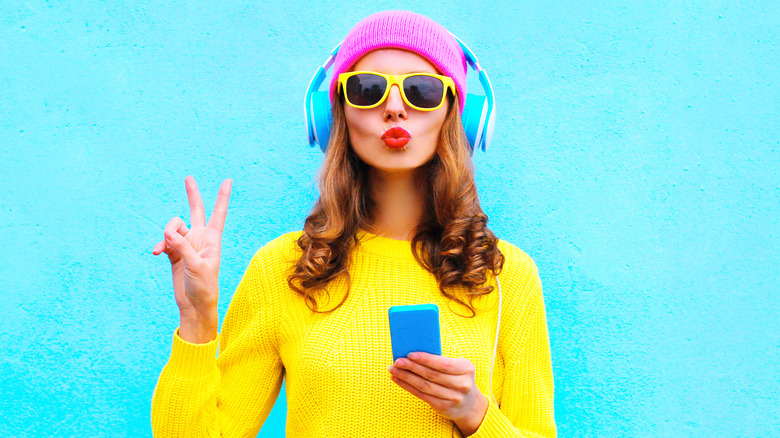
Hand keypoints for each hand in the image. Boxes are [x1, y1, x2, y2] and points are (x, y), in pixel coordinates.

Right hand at [152, 176, 231, 320]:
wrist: (194, 304)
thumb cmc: (204, 286)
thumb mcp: (196, 266)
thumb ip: (183, 247)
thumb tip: (167, 232)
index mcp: (213, 239)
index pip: (219, 213)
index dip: (222, 197)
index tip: (228, 180)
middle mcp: (200, 238)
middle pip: (196, 211)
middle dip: (192, 195)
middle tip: (189, 177)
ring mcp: (187, 244)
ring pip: (173, 227)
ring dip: (166, 234)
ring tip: (162, 248)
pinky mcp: (175, 253)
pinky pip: (165, 241)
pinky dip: (160, 244)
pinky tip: (156, 252)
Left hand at [387, 352, 488, 434]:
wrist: (469, 405)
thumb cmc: (458, 379)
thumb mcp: (458, 368)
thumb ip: (441, 361)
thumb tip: (414, 353)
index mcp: (466, 369)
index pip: (443, 364)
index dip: (426, 359)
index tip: (410, 354)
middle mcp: (462, 384)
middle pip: (431, 375)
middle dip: (412, 367)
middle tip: (397, 361)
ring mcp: (454, 398)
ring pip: (424, 386)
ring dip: (406, 377)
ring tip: (393, 370)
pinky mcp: (444, 407)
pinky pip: (422, 395)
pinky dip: (408, 387)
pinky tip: (398, 380)